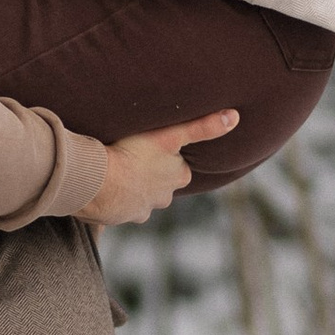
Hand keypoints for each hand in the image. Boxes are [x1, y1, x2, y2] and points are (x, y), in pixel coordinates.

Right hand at [82, 109, 238, 226]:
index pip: (179, 167)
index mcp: (178, 177)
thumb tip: (236, 117)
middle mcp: (164, 197)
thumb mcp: (170, 134)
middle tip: (136, 156)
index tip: (155, 145)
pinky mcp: (121, 216)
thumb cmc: (133, 153)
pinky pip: (121, 206)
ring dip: (133, 186)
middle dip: (152, 174)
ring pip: (141, 196)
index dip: (168, 156)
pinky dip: (116, 197)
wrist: (99, 181)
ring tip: (119, 169)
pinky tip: (106, 185)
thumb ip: (203, 126)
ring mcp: (142, 209)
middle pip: (162, 184)